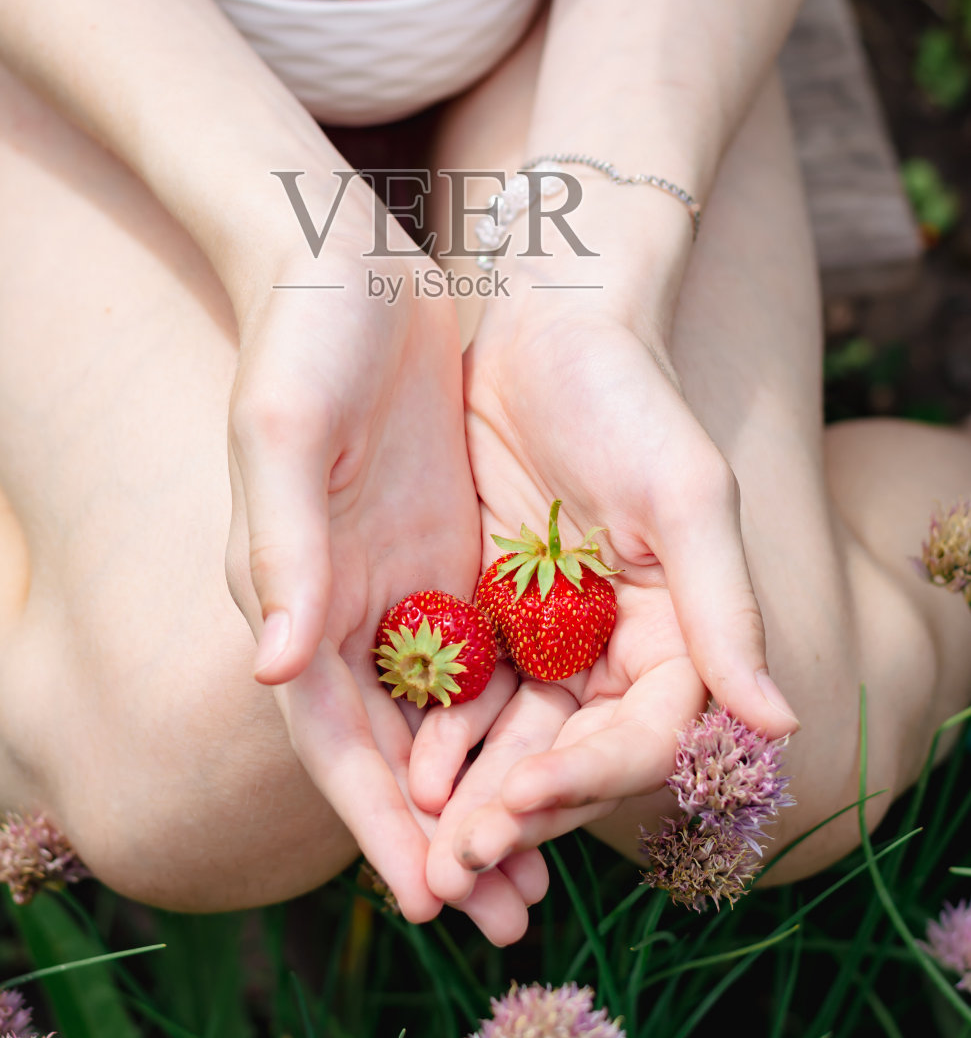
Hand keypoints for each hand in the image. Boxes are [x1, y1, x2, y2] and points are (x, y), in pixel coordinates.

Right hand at [221, 198, 544, 936]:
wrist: (350, 261)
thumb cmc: (303, 339)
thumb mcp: (284, 433)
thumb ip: (283, 548)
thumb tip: (278, 670)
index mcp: (290, 594)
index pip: (331, 737)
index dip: (374, 821)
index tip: (430, 898)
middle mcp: (343, 604)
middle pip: (394, 748)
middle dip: (443, 833)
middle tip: (508, 913)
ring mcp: (401, 576)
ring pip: (448, 715)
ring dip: (488, 790)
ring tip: (543, 869)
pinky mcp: (448, 545)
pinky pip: (486, 649)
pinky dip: (516, 711)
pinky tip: (566, 752)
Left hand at [411, 294, 797, 895]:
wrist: (546, 323)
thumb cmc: (629, 395)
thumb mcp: (685, 493)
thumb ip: (724, 606)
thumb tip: (779, 724)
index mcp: (677, 630)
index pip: (643, 736)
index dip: (589, 779)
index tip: (525, 802)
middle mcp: (615, 644)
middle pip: (573, 753)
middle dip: (521, 810)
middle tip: (462, 863)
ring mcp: (546, 630)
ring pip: (514, 736)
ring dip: (476, 792)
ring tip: (429, 840)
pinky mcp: (486, 606)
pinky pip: (463, 686)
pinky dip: (441, 730)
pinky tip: (407, 765)